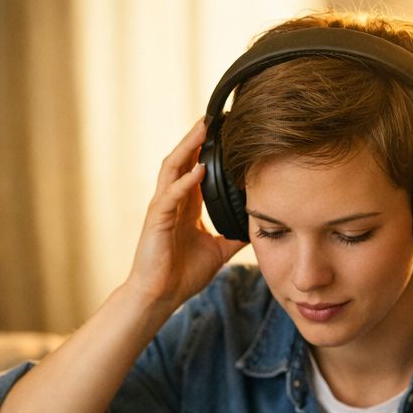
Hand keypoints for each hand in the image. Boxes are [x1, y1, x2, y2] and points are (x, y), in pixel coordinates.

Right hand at [124, 118, 247, 309]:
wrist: (161, 296)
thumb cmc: (182, 274)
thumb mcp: (218, 250)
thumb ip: (233, 235)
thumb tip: (257, 226)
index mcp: (185, 206)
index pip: (195, 168)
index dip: (206, 149)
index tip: (225, 131)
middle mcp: (172, 201)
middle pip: (182, 159)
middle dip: (196, 138)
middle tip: (213, 116)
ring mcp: (162, 208)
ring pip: (172, 169)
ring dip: (187, 147)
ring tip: (202, 129)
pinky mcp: (156, 221)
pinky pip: (170, 196)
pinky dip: (184, 182)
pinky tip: (198, 170)